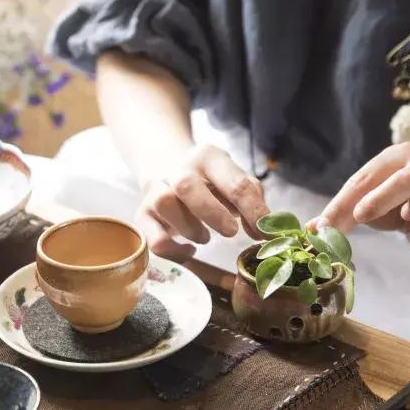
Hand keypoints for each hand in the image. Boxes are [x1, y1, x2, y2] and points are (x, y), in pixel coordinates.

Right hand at [136, 143, 269, 260]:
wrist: (166, 166)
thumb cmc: (210, 182)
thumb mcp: (234, 180)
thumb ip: (253, 200)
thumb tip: (267, 229)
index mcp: (209, 157)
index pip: (235, 183)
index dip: (254, 212)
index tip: (266, 234)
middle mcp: (179, 169)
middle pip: (187, 186)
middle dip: (213, 213)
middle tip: (231, 232)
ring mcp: (156, 190)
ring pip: (164, 204)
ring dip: (189, 227)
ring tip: (204, 237)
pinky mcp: (143, 214)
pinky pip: (152, 236)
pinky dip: (173, 250)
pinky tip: (189, 251)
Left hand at [316, 142, 409, 256]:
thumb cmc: (388, 203)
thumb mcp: (360, 205)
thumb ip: (338, 216)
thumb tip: (312, 231)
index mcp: (397, 158)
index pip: (370, 176)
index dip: (352, 198)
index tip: (336, 221)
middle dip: (384, 197)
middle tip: (361, 215)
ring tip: (408, 218)